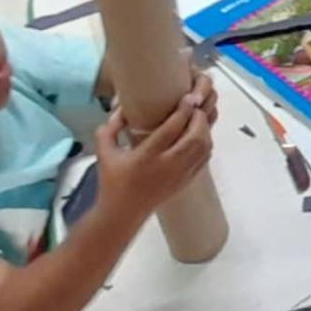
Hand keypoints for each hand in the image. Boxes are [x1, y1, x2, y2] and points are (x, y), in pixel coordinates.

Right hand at [94, 82, 213, 218]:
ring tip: (197, 118)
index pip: (171, 129)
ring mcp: (180, 175)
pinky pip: (204, 159)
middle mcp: (167, 166)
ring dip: (205, 130)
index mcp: (146, 156)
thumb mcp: (104, 151)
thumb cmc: (112, 181)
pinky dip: (206, 143)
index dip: (183, 110)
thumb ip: (110, 127)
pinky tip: (199, 135)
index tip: (187, 97)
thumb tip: (122, 107)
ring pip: (204, 148)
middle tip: (194, 106)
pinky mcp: (187, 181)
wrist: (122, 213)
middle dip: (199, 118)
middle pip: (195, 138)